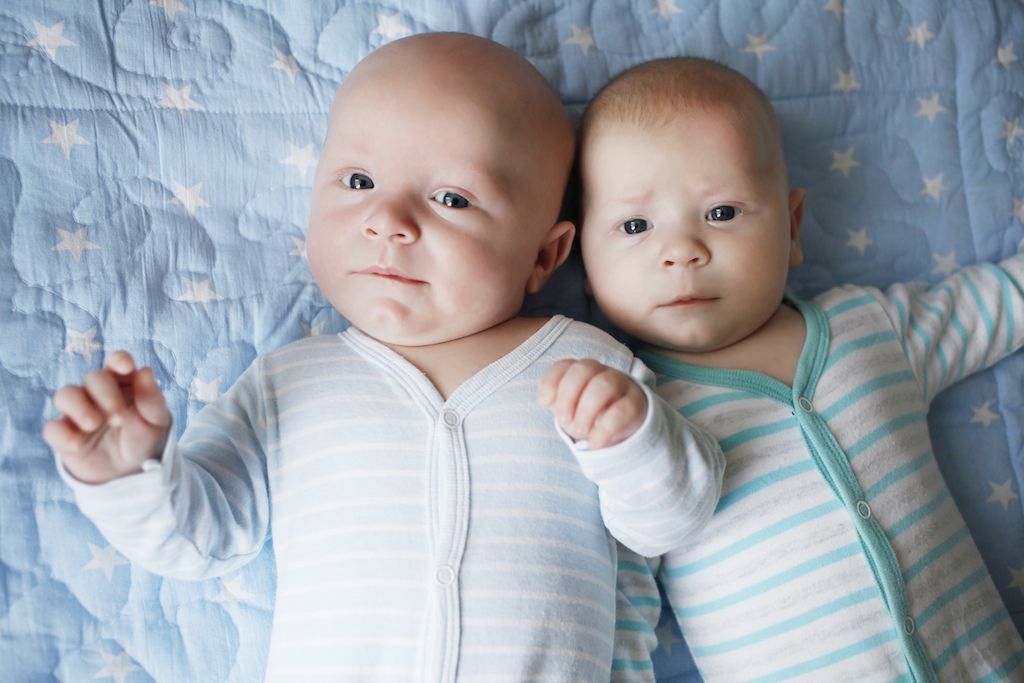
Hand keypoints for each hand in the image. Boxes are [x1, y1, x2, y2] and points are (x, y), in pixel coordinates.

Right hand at [43, 351, 171, 484]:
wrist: (130, 471)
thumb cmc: (143, 438)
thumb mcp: (156, 420)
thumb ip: (151, 398)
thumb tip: (145, 370)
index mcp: (122, 383)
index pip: (115, 363)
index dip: (119, 360)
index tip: (126, 366)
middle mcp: (96, 393)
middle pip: (93, 378)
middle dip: (106, 394)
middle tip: (119, 418)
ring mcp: (77, 412)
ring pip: (65, 395)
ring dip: (79, 407)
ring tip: (93, 424)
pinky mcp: (63, 435)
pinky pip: (53, 429)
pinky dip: (62, 434)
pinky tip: (77, 444)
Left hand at [538, 359, 647, 449]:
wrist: (622, 427)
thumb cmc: (589, 414)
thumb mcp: (569, 409)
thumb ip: (556, 401)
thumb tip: (545, 400)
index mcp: (582, 371)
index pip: (564, 365)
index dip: (551, 382)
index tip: (544, 403)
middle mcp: (601, 371)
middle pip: (584, 369)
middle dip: (568, 396)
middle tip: (564, 421)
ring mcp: (621, 384)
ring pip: (604, 385)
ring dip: (586, 411)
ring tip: (579, 432)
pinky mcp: (635, 403)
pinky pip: (621, 410)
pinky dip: (603, 430)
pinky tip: (594, 444)